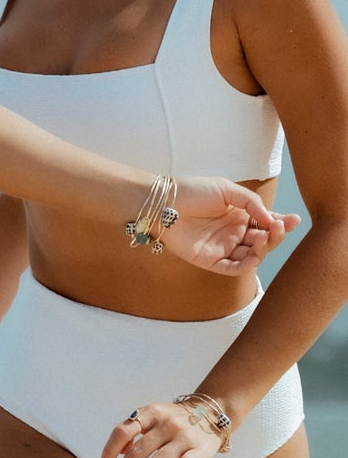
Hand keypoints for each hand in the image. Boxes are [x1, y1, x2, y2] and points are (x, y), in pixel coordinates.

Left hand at [100, 400, 223, 457]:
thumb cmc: (173, 419)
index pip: (123, 431)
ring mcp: (183, 437)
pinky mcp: (200, 450)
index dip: (110, 449)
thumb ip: (134, 430)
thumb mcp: (152, 416)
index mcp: (150, 413)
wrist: (210, 413)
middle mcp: (165, 424)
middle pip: (138, 451)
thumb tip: (117, 452)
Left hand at [163, 177, 296, 272]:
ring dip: (262, 248)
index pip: (266, 223)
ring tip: (263, 235)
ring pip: (251, 255)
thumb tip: (270, 218)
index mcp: (239, 216)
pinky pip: (233, 268)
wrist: (163, 202)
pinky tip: (254, 256)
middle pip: (262, 240)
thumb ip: (250, 202)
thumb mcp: (226, 190)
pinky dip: (246, 265)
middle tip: (279, 227)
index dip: (281, 223)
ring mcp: (223, 247)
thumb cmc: (192, 192)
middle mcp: (234, 233)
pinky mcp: (211, 261)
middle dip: (274, 235)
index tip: (294, 220)